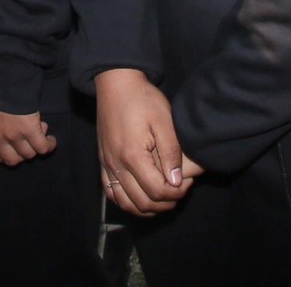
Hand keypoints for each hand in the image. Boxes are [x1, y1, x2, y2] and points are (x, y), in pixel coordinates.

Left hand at [0, 97, 56, 166]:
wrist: (4, 75)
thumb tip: (4, 122)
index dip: (7, 154)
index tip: (14, 147)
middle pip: (12, 160)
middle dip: (22, 153)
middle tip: (28, 140)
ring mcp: (13, 136)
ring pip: (28, 154)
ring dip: (36, 147)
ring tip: (42, 134)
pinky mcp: (29, 130)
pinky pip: (42, 147)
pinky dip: (48, 145)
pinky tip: (50, 139)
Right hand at [94, 68, 193, 215]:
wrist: (116, 83)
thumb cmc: (142, 99)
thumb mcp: (164, 121)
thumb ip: (171, 153)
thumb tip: (176, 181)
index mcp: (133, 156)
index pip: (157, 191)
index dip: (176, 193)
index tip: (188, 182)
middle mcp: (116, 165)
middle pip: (142, 202)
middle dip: (165, 202)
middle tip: (180, 189)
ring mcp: (107, 165)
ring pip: (126, 203)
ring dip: (147, 207)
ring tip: (164, 196)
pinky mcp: (103, 162)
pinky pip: (111, 193)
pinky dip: (127, 202)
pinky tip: (141, 197)